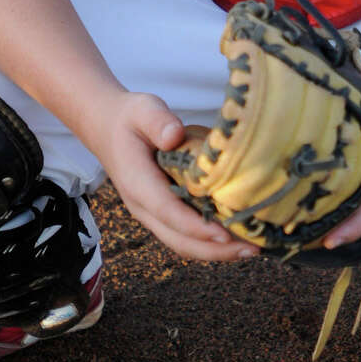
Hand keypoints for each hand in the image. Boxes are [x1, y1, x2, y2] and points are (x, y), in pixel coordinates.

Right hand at [99, 91, 259, 263]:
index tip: (226, 235)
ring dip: (217, 252)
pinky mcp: (162, 213)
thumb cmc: (129, 118)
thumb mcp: (142, 109)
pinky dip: (211, 243)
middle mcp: (143, 206)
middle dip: (215, 250)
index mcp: (138, 183)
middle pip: (179, 239)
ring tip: (253, 250)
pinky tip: (238, 239)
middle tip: (253, 250)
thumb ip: (158, 121)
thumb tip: (175, 136)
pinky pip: (186, 235)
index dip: (197, 227)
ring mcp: (152, 214)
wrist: (106, 128)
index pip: (168, 212)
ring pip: (183, 243)